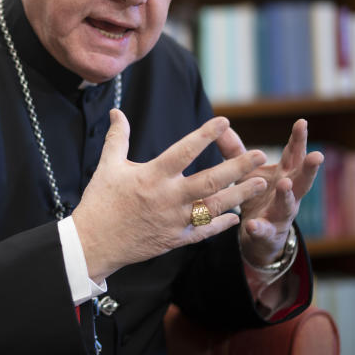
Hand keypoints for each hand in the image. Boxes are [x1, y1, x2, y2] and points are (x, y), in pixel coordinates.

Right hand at [72, 110, 268, 281]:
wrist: (93, 243)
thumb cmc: (99, 202)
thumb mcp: (107, 166)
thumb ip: (118, 138)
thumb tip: (117, 111)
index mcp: (151, 177)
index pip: (184, 151)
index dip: (205, 135)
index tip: (224, 121)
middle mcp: (167, 199)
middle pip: (210, 181)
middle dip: (238, 167)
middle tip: (261, 154)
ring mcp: (173, 221)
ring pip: (214, 207)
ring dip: (240, 195)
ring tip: (260, 183)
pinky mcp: (174, 240)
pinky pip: (204, 232)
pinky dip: (221, 224)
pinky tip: (236, 215)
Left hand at [217, 119, 323, 266]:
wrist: (260, 236)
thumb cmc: (257, 196)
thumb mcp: (248, 173)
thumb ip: (235, 151)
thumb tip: (221, 125)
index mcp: (284, 176)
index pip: (293, 155)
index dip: (298, 139)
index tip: (302, 122)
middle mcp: (288, 195)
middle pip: (302, 180)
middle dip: (309, 168)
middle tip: (317, 155)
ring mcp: (280, 215)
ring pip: (287, 206)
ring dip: (287, 195)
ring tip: (284, 184)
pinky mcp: (268, 234)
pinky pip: (263, 231)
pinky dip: (258, 228)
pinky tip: (251, 224)